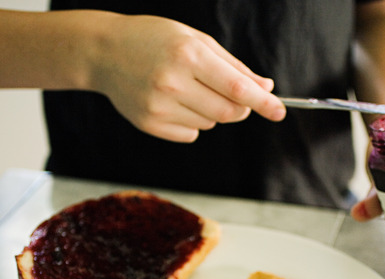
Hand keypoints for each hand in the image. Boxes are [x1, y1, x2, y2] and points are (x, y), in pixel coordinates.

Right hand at [91, 15, 285, 142]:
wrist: (103, 51)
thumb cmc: (154, 39)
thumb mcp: (195, 39)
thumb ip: (232, 65)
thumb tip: (264, 88)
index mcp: (188, 55)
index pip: (237, 88)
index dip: (263, 102)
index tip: (280, 111)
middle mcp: (173, 82)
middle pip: (228, 113)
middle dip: (241, 108)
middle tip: (235, 97)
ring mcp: (158, 106)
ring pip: (210, 124)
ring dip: (212, 112)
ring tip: (189, 88)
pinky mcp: (149, 124)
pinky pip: (190, 134)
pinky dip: (192, 122)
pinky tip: (172, 101)